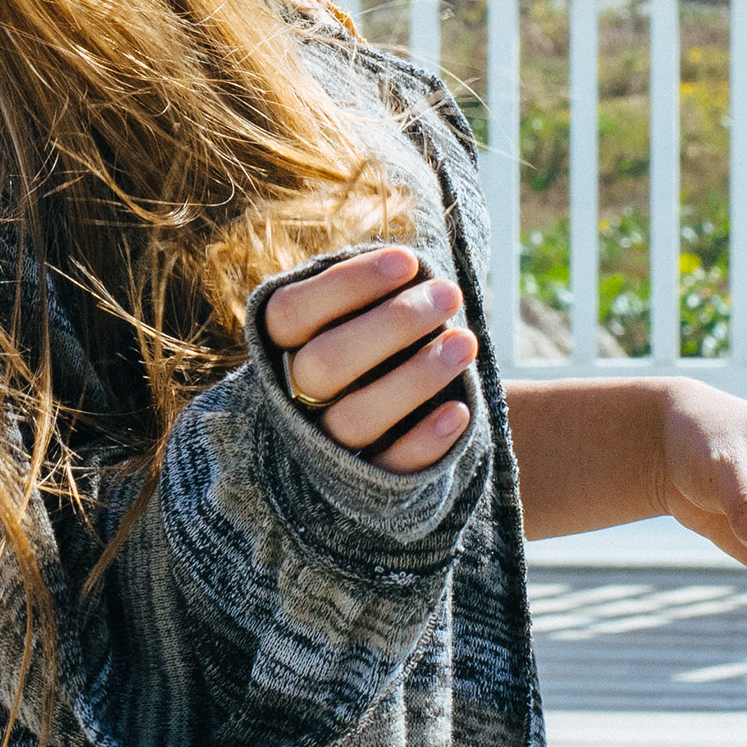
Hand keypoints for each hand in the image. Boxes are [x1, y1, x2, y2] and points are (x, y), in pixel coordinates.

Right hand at [260, 247, 477, 476]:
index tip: (408, 260)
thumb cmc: (375, 352)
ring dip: (415, 378)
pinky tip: (459, 412)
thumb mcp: (357, 319)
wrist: (384, 431)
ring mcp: (324, 446)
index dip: (346, 285)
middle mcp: (292, 398)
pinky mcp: (363, 485)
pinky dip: (424, 442)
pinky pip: (389, 469)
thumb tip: (412, 269)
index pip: (292, 312)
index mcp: (279, 349)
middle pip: (325, 363)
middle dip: (393, 324)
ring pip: (355, 419)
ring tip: (467, 343)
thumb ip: (369, 298)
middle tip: (449, 294)